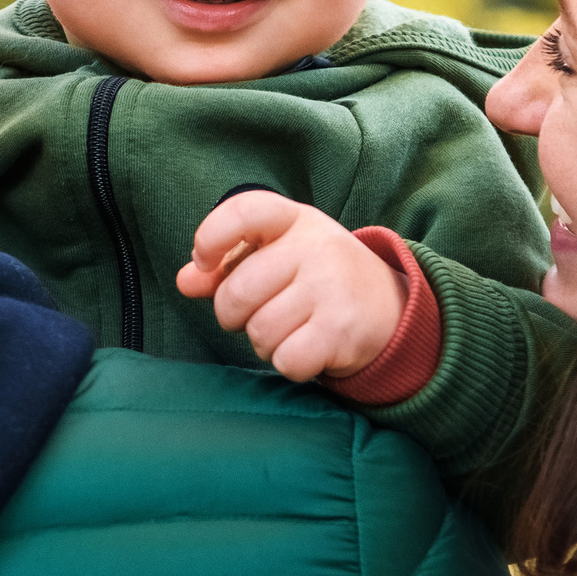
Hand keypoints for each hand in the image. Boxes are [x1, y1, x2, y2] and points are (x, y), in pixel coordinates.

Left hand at [175, 190, 407, 381]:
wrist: (390, 307)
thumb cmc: (320, 279)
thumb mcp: (280, 257)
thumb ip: (229, 265)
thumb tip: (185, 281)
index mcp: (295, 220)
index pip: (245, 211)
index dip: (212, 237)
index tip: (204, 262)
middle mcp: (315, 247)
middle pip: (236, 294)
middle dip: (236, 317)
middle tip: (264, 313)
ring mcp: (331, 286)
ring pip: (259, 332)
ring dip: (266, 344)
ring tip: (294, 329)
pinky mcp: (342, 329)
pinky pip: (285, 360)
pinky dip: (291, 365)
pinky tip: (311, 348)